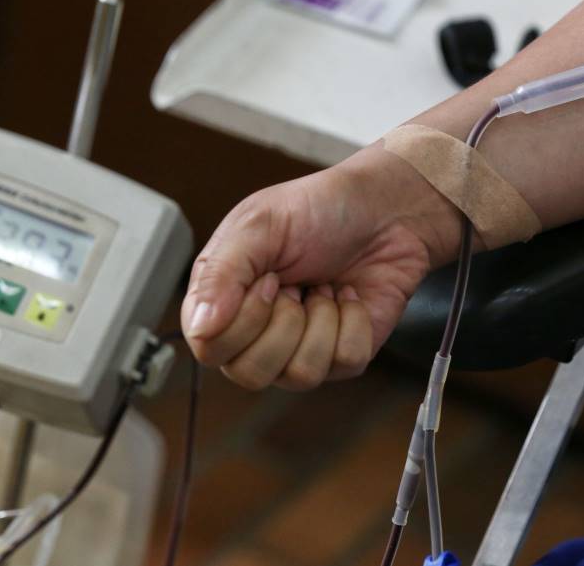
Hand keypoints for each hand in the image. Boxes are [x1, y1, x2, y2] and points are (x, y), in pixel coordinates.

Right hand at [180, 144, 463, 389]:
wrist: (382, 210)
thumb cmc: (317, 209)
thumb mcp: (258, 225)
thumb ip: (221, 273)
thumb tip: (201, 328)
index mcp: (223, 302)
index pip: (210, 349)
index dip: (242, 319)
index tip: (267, 278)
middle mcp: (257, 334)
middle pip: (250, 373)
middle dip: (284, 322)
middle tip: (296, 283)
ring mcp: (300, 349)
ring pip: (300, 374)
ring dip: (321, 320)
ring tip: (324, 286)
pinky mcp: (343, 356)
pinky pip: (344, 361)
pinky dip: (354, 321)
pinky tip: (348, 295)